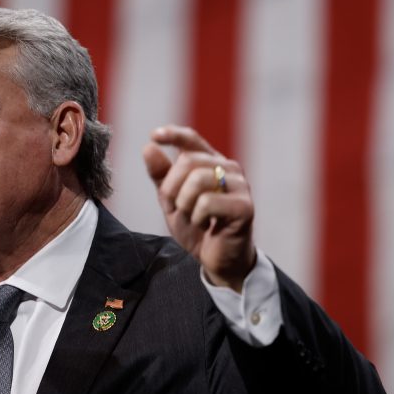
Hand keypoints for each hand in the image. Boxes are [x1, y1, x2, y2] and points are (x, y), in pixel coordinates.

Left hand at [142, 125, 255, 291]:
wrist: (217, 259)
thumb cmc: (197, 226)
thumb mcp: (172, 200)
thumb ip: (161, 175)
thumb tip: (149, 147)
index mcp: (211, 162)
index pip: (191, 139)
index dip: (173, 134)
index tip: (155, 135)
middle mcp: (228, 168)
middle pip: (189, 161)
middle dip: (172, 188)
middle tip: (175, 209)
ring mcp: (239, 185)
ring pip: (198, 179)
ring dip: (185, 204)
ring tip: (193, 218)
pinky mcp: (244, 206)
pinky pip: (208, 202)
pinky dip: (198, 217)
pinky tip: (207, 225)